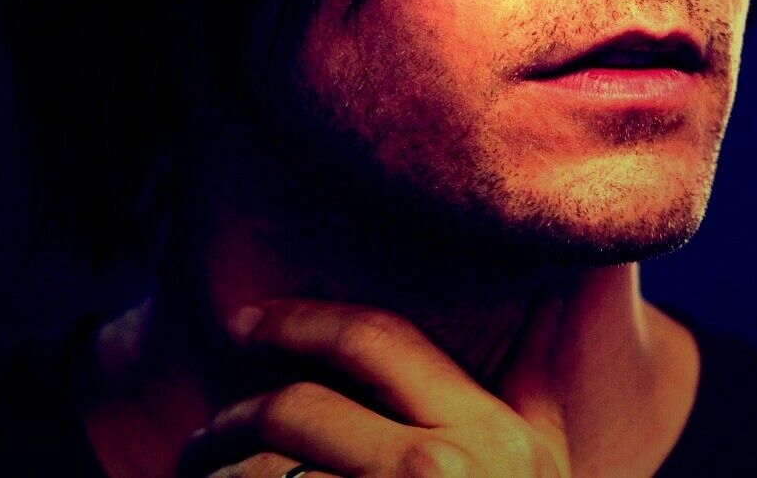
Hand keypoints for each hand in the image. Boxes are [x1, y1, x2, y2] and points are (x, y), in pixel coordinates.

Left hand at [183, 298, 571, 476]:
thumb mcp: (542, 472)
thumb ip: (536, 386)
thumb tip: (548, 296)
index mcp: (490, 435)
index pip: (379, 339)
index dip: (303, 318)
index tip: (250, 321)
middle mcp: (441, 472)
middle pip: (299, 409)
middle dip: (236, 414)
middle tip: (208, 431)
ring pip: (263, 473)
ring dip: (216, 471)